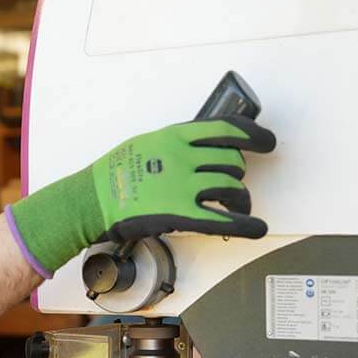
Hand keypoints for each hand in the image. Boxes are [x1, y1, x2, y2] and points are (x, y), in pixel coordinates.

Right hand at [8, 115, 276, 275]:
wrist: (90, 200)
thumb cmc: (112, 175)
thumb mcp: (144, 145)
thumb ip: (173, 145)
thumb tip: (195, 149)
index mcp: (175, 137)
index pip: (227, 129)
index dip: (254, 136)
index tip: (266, 142)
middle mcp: (183, 158)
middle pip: (232, 162)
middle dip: (238, 173)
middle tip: (232, 183)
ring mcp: (184, 187)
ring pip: (233, 188)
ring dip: (241, 198)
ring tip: (238, 206)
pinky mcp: (182, 215)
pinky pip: (225, 220)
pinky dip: (247, 225)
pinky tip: (257, 228)